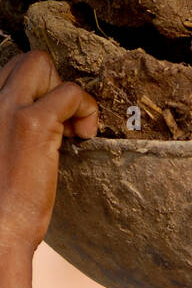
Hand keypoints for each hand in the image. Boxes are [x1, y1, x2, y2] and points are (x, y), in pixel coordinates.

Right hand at [0, 49, 97, 257]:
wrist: (0, 226)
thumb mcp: (4, 151)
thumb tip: (48, 122)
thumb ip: (13, 130)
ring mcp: (9, 107)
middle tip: (62, 125)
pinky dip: (86, 110)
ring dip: (67, 95)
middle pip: (28, 61)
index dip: (37, 94)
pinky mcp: (34, 124)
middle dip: (53, 86)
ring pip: (43, 64)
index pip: (12, 74)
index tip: (49, 126)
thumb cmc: (4, 201)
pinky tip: (83, 137)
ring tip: (70, 133)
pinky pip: (71, 92)